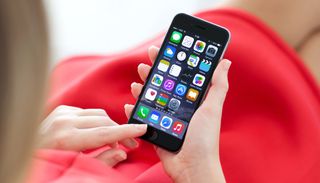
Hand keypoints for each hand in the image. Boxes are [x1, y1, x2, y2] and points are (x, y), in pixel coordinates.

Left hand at [39, 105, 146, 166]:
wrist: (24, 152)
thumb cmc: (47, 165)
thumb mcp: (73, 169)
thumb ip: (101, 162)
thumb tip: (121, 152)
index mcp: (66, 138)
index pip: (105, 132)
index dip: (126, 132)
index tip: (142, 129)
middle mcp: (64, 121)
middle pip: (105, 120)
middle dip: (120, 132)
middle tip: (129, 145)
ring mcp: (61, 113)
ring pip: (99, 113)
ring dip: (108, 126)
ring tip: (111, 142)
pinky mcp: (61, 109)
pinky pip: (88, 112)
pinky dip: (96, 121)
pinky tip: (95, 133)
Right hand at [124, 46, 229, 182]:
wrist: (192, 167)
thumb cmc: (205, 139)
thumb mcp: (212, 108)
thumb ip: (217, 85)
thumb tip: (225, 62)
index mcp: (192, 100)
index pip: (180, 76)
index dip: (172, 62)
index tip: (164, 48)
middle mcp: (178, 107)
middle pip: (163, 85)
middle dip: (153, 72)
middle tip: (146, 62)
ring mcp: (165, 118)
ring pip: (151, 99)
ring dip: (142, 89)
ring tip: (137, 82)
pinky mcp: (156, 130)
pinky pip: (143, 118)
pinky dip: (135, 111)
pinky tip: (130, 105)